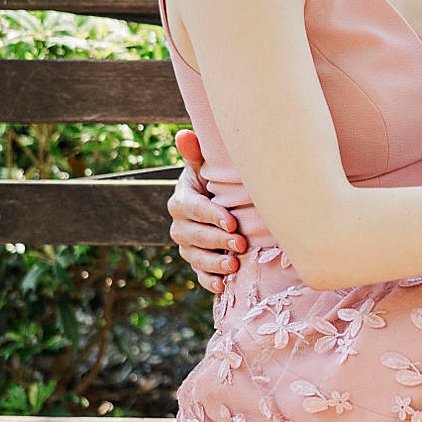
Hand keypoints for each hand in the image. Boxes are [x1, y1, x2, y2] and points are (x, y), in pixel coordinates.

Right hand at [168, 129, 245, 292]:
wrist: (224, 202)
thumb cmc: (217, 182)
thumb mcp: (207, 167)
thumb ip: (196, 154)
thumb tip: (183, 134)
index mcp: (181, 200)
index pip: (191, 209)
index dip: (210, 216)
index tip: (232, 222)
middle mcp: (180, 225)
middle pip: (193, 236)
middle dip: (216, 240)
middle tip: (241, 244)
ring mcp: (188, 246)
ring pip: (196, 257)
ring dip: (214, 262)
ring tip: (234, 265)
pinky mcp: (198, 263)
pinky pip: (200, 275)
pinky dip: (210, 281)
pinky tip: (222, 286)